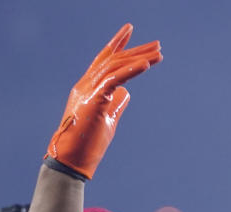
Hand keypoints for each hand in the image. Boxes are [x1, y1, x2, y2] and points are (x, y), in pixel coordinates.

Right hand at [45, 23, 162, 179]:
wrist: (71, 161)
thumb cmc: (87, 145)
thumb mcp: (107, 120)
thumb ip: (115, 104)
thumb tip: (126, 92)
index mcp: (88, 88)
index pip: (104, 61)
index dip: (117, 45)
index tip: (130, 31)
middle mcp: (86, 85)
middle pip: (113, 60)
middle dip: (136, 50)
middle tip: (158, 45)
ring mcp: (88, 92)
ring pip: (116, 67)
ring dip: (139, 58)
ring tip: (158, 54)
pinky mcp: (94, 101)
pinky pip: (115, 80)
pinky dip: (131, 71)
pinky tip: (146, 65)